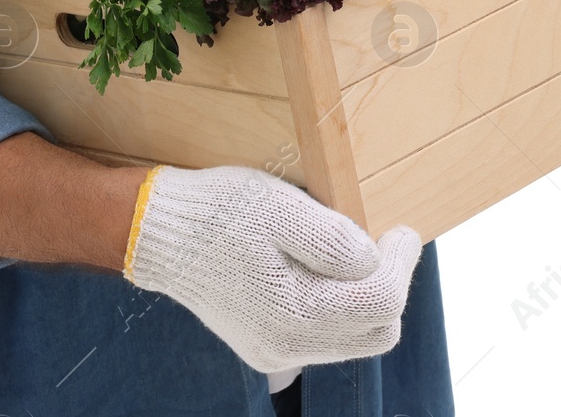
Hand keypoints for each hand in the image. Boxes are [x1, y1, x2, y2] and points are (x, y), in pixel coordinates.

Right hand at [122, 164, 421, 372]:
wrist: (158, 234)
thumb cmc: (217, 213)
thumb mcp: (280, 208)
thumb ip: (333, 240)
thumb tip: (375, 259)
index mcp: (294, 315)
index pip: (382, 302)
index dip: (402, 262)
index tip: (401, 228)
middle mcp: (288, 347)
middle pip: (378, 330)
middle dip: (390, 285)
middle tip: (382, 241)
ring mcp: (276, 352)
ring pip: (355, 337)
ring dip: (365, 297)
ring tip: (349, 252)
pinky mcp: (267, 346)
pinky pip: (326, 337)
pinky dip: (339, 306)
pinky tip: (321, 270)